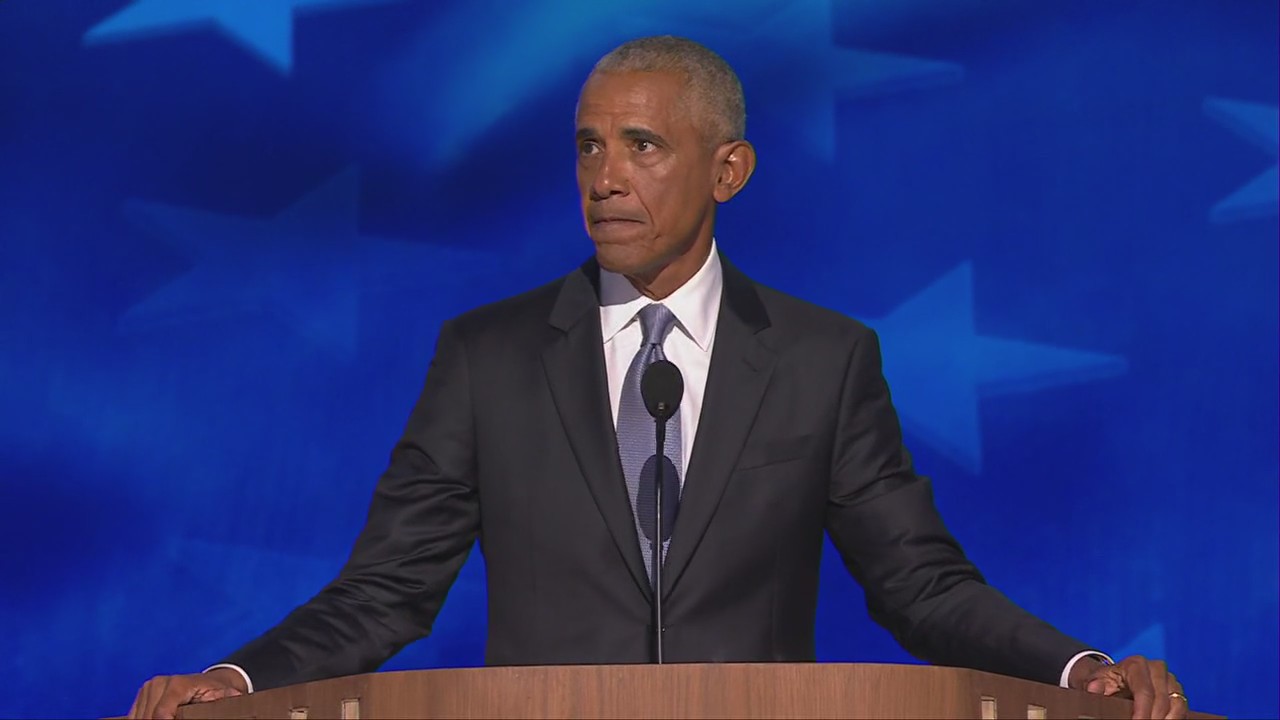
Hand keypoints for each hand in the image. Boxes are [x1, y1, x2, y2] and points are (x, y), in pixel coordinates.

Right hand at [128, 668, 246, 718]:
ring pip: (139, 717)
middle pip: (147, 717)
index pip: (161, 714)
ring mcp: (148, 689)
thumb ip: (224, 697)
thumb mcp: (223, 695)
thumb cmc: (217, 692)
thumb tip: (235, 695)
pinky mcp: (142, 696)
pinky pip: (135, 716)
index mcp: (177, 684)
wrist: (211, 682)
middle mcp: (157, 683)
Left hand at [1073, 655, 1186, 719]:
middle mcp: (1157, 668)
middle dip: (1152, 718)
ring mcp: (1170, 679)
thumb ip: (1094, 684)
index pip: (1144, 692)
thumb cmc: (1107, 681)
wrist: (1117, 678)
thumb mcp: (1096, 681)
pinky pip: (1181, 708)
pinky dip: (1173, 719)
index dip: (1142, 712)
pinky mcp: (1177, 690)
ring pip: (1176, 705)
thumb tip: (1094, 688)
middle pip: (1161, 701)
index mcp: (1136, 664)